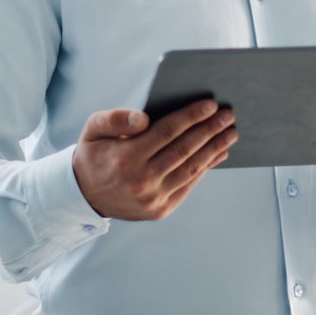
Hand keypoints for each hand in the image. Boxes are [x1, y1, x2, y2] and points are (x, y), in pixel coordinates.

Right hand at [73, 99, 236, 221]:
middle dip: (210, 130)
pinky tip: (218, 153)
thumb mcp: (93, 129)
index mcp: (126, 157)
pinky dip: (206, 168)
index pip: (167, 132)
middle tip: (229, 116)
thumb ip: (115, 119)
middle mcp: (141, 180)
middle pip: (184, 150)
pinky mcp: (161, 209)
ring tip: (230, 134)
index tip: (211, 104)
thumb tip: (145, 118)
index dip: (191, 117)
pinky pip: (188, 185)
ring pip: (191, 169)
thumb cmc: (94, 154)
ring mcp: (153, 198)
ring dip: (214, 149)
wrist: (85, 195)